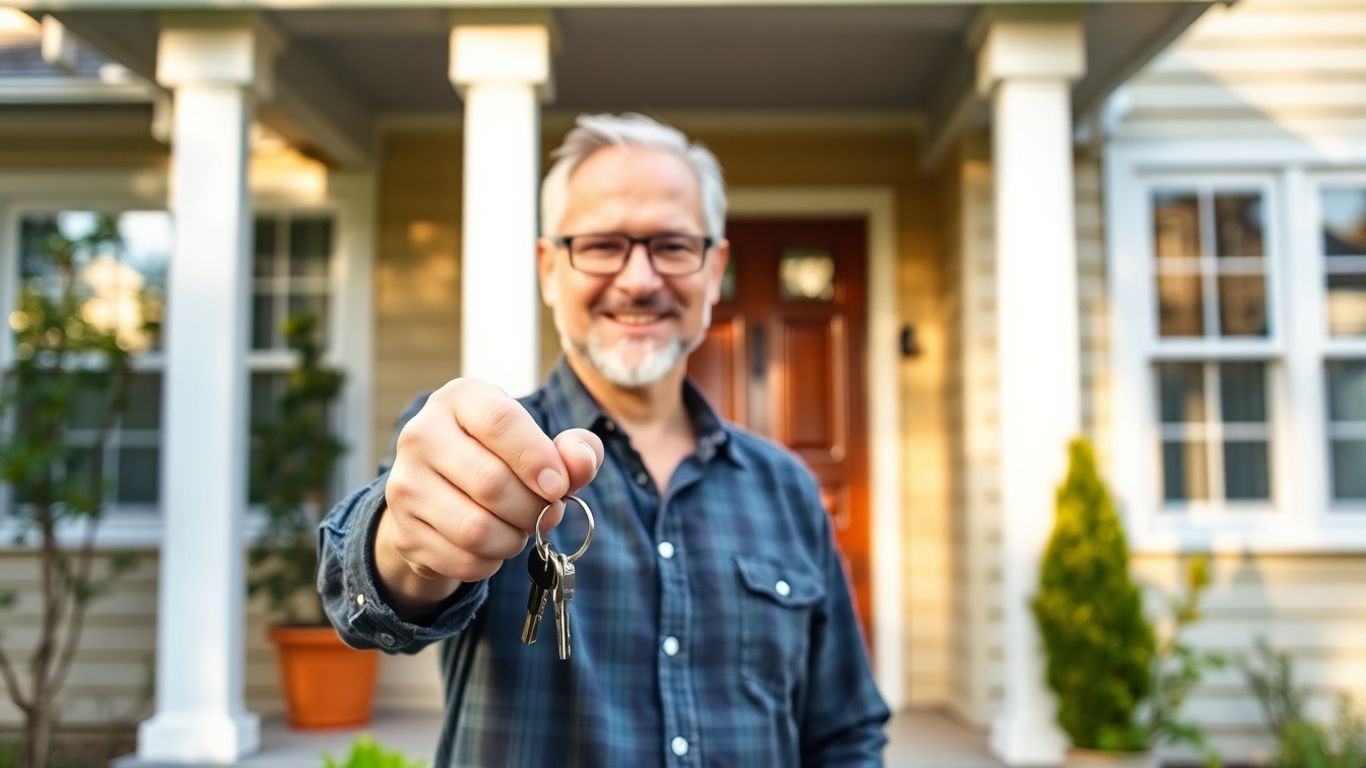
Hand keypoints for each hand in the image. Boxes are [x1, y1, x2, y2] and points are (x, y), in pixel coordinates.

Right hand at [375, 378, 603, 616]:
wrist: (441, 495)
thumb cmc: (502, 460)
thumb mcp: (540, 443)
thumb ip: (574, 449)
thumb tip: (581, 463)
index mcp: (459, 399)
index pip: (499, 421)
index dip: (537, 458)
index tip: (559, 486)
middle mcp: (421, 435)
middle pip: (491, 483)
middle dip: (532, 508)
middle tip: (545, 512)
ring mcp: (405, 484)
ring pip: (476, 529)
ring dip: (513, 539)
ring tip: (519, 528)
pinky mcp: (404, 531)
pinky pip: (463, 560)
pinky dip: (491, 562)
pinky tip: (492, 546)